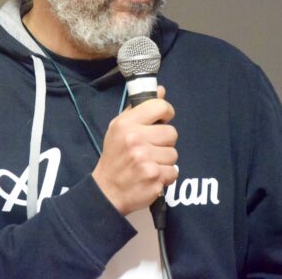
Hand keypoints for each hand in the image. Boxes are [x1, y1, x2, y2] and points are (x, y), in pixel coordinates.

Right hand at [91, 86, 177, 215]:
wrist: (106, 191)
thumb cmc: (115, 157)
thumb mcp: (119, 128)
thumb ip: (139, 109)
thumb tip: (161, 90)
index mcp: (126, 124)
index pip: (160, 106)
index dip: (166, 112)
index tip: (162, 120)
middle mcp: (135, 139)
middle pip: (172, 133)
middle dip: (164, 143)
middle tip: (150, 149)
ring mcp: (145, 159)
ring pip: (174, 154)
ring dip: (164, 161)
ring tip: (148, 164)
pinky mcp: (154, 177)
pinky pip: (173, 172)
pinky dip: (165, 176)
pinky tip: (151, 176)